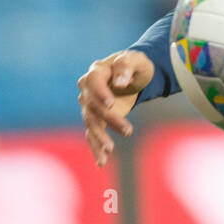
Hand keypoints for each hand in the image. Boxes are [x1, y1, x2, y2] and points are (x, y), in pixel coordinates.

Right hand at [77, 50, 153, 165]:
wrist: (132, 75)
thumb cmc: (134, 65)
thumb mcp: (136, 60)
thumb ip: (126, 67)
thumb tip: (119, 82)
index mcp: (96, 72)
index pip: (94, 82)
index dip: (100, 92)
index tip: (111, 103)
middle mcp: (87, 90)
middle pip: (94, 106)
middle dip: (110, 119)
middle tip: (128, 131)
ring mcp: (89, 106)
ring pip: (91, 123)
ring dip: (100, 137)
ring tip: (110, 150)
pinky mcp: (95, 119)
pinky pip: (92, 135)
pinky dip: (95, 148)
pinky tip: (102, 162)